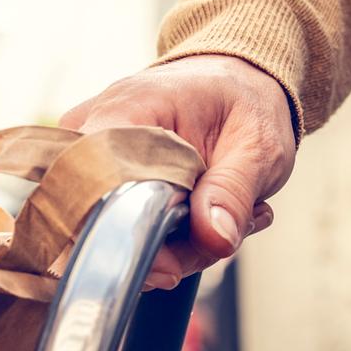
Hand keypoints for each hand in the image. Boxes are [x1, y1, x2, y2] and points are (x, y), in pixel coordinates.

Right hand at [59, 54, 297, 287]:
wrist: (237, 82)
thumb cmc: (244, 102)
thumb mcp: (258, 146)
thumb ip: (233, 192)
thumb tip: (214, 239)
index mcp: (127, 110)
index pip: (95, 186)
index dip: (126, 237)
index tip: (171, 268)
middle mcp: (92, 130)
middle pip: (101, 220)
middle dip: (167, 249)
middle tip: (223, 234)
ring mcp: (91, 155)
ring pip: (115, 231)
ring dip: (177, 244)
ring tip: (228, 216)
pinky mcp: (102, 176)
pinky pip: (123, 225)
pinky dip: (171, 237)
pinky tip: (211, 216)